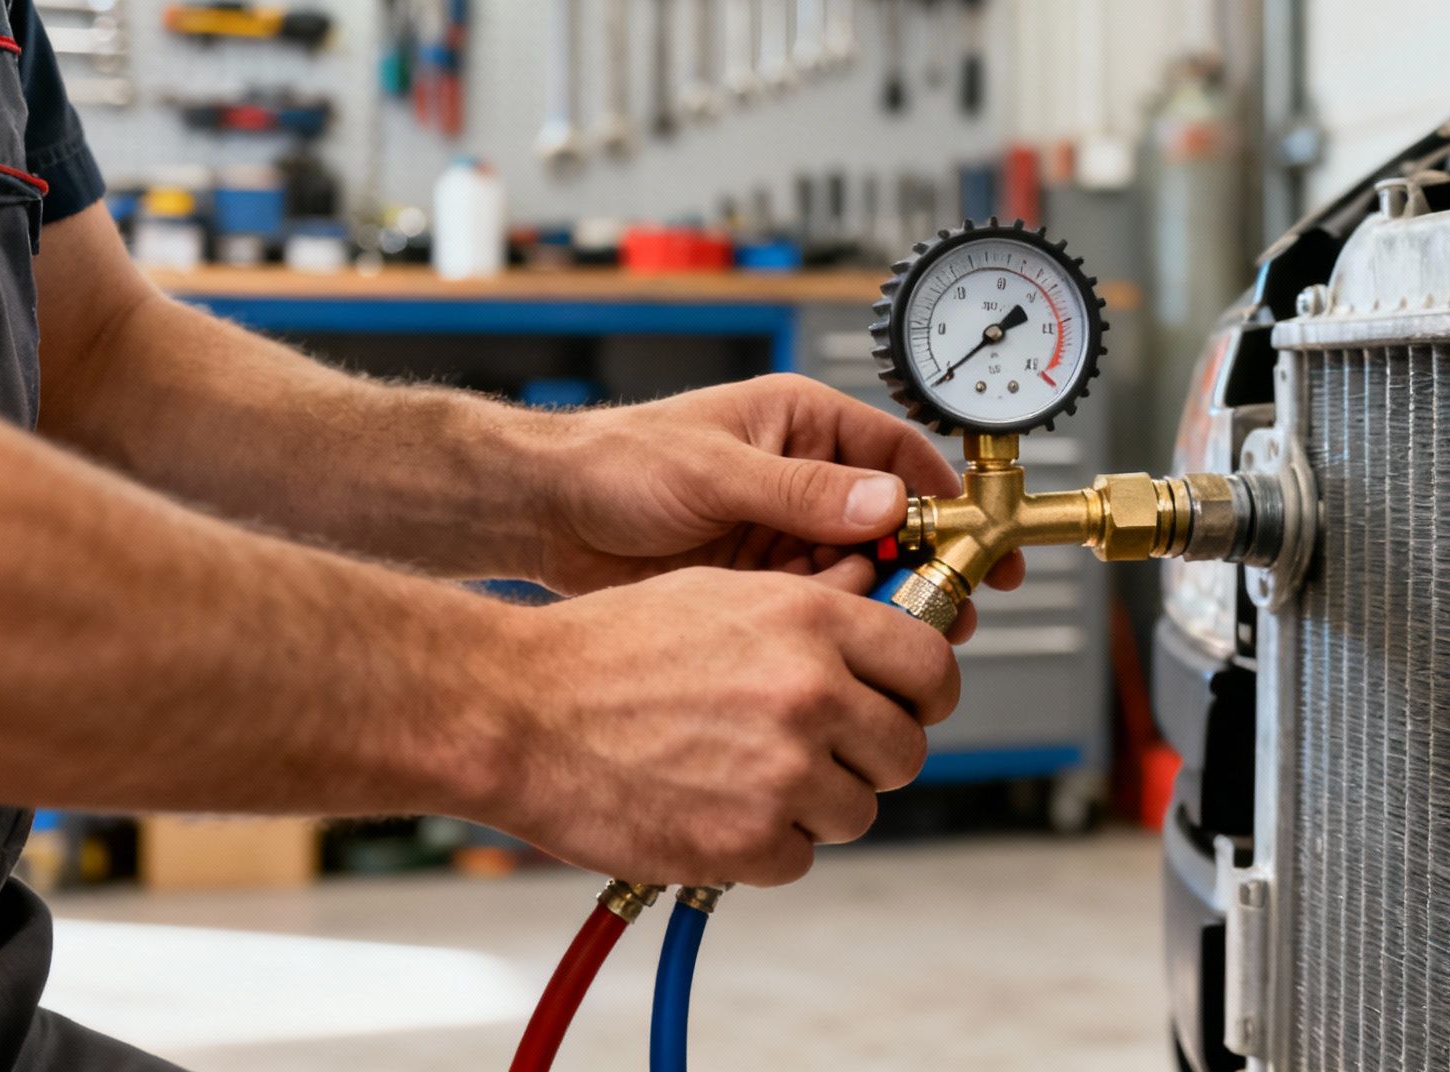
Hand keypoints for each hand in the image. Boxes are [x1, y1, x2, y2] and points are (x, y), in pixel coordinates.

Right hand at [483, 557, 956, 886]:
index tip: (909, 703)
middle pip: (905, 750)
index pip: (933, 667)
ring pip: (856, 810)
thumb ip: (814, 605)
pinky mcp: (746, 842)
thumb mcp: (721, 592)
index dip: (925, 692)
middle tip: (820, 751)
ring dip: (814, 804)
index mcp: (812, 623)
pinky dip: (765, 846)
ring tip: (746, 776)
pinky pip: (800, 857)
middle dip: (870, 756)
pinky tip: (714, 807)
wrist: (516, 710)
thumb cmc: (608, 646)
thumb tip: (881, 600)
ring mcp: (782, 773)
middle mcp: (810, 694)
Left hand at [531, 374, 1021, 631]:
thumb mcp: (716, 471)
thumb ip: (803, 492)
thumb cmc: (616, 462)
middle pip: (891, 520)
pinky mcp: (760, 573)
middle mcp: (803, 474)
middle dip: (925, 562)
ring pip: (861, 566)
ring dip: (884, 597)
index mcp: (803, 423)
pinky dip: (838, 619)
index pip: (899, 456)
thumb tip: (884, 503)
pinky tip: (846, 641)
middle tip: (956, 607)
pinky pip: (819, 598)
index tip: (984, 541)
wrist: (545, 512)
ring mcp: (782, 526)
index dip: (948, 499)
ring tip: (908, 633)